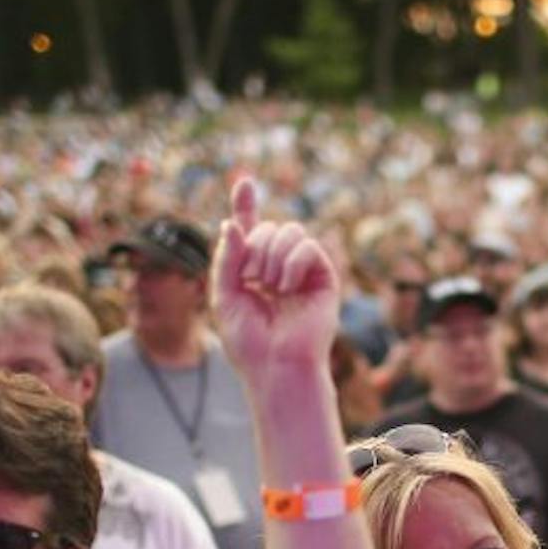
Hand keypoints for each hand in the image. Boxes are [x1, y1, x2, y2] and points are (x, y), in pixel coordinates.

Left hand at [211, 178, 339, 384]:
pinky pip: (307, 247)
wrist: (275, 366)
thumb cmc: (248, 342)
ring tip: (268, 287)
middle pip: (268, 228)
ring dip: (272, 255)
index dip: (246, 206)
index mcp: (254, 271)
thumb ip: (226, 258)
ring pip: (289, 231)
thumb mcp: (224, 296)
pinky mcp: (323, 277)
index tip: (244, 183)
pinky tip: (285, 288)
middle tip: (251, 279)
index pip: (250, 231)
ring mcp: (303, 272)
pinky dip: (291, 263)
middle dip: (255, 246)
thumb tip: (231, 222)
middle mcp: (279, 268)